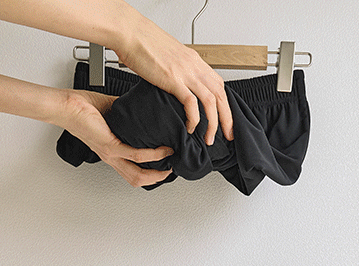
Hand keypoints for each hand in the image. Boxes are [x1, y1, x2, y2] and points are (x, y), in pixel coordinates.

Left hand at [58, 90, 173, 187]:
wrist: (66, 106)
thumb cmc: (81, 108)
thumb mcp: (112, 112)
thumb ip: (128, 113)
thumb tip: (142, 105)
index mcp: (112, 151)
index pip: (133, 169)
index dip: (149, 172)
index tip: (164, 164)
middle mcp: (111, 156)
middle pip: (137, 179)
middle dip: (157, 178)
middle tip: (170, 170)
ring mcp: (110, 153)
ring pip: (138, 174)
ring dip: (157, 172)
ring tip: (170, 161)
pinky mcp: (109, 146)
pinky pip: (136, 155)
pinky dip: (152, 154)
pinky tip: (162, 149)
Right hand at [114, 16, 233, 145]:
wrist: (130, 33)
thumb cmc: (143, 44)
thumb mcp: (168, 57)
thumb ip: (177, 71)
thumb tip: (178, 87)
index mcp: (194, 61)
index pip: (219, 85)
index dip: (225, 105)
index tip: (226, 120)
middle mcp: (194, 66)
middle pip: (220, 95)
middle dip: (227, 119)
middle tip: (228, 135)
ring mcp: (185, 72)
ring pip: (210, 101)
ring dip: (213, 124)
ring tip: (209, 139)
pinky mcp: (173, 79)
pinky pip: (191, 103)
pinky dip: (194, 119)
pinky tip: (190, 128)